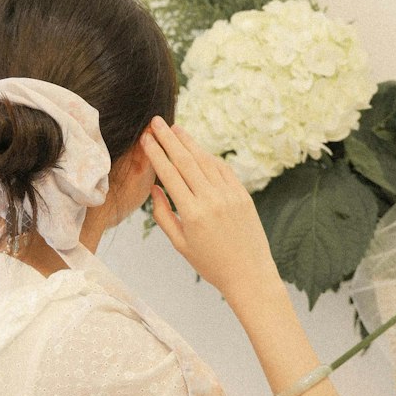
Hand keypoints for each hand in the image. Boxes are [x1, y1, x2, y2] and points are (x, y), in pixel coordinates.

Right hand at [139, 117, 280, 303]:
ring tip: (175, 128)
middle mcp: (212, 200)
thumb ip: (163, 214)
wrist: (249, 274)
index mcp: (192, 214)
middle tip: (156, 122)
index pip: (170, 175)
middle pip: (186, 161)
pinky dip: (208, 157)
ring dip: (189, 142)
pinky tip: (197, 148)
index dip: (156, 154)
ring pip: (205, 161)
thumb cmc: (210, 263)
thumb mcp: (180, 244)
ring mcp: (230, 195)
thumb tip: (154, 187)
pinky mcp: (243, 195)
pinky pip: (223, 169)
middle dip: (169, 139)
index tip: (145, 139)